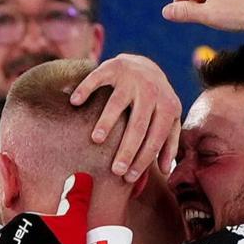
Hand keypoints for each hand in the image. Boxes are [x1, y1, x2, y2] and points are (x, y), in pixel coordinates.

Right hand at [69, 54, 181, 180]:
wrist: (145, 65)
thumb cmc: (155, 103)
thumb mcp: (168, 120)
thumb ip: (168, 143)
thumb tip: (165, 170)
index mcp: (168, 107)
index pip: (155, 138)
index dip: (143, 159)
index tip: (129, 177)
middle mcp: (151, 91)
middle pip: (138, 125)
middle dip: (127, 149)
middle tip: (115, 170)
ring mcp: (131, 77)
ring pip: (118, 102)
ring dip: (106, 121)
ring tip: (96, 140)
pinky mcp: (113, 66)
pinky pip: (97, 78)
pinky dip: (85, 89)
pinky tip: (75, 102)